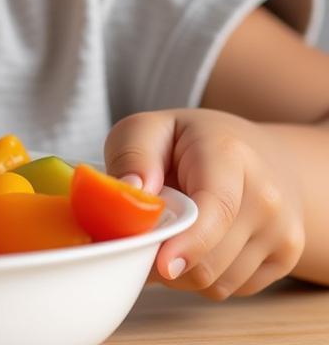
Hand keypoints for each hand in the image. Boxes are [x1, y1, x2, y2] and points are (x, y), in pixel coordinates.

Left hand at [105, 108, 304, 298]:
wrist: (253, 153)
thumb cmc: (189, 142)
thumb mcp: (149, 129)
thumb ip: (133, 154)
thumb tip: (130, 189)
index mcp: (230, 154)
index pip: (217, 208)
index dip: (189, 242)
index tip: (162, 264)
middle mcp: (266, 195)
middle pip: (212, 258)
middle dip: (164, 260)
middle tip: (140, 238)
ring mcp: (282, 229)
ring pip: (218, 282)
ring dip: (181, 272)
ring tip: (168, 234)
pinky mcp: (287, 258)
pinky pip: (230, 290)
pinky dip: (202, 278)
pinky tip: (195, 244)